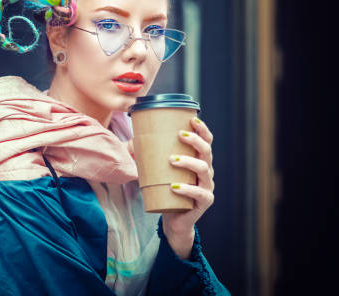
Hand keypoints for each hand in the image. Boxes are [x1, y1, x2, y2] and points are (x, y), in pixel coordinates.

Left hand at [161, 116, 214, 258]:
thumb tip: (133, 139)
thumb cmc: (166, 191)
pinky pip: (199, 194)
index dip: (202, 130)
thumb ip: (150, 156)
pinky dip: (187, 189)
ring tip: (172, 160)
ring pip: (204, 169)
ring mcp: (207, 187)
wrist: (174, 219)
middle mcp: (206, 172)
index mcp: (198, 161)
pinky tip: (174, 186)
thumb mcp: (160, 171)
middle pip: (207, 152)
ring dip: (188, 162)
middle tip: (180, 135)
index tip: (192, 119)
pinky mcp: (204, 202)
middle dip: (195, 141)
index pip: (206, 142)